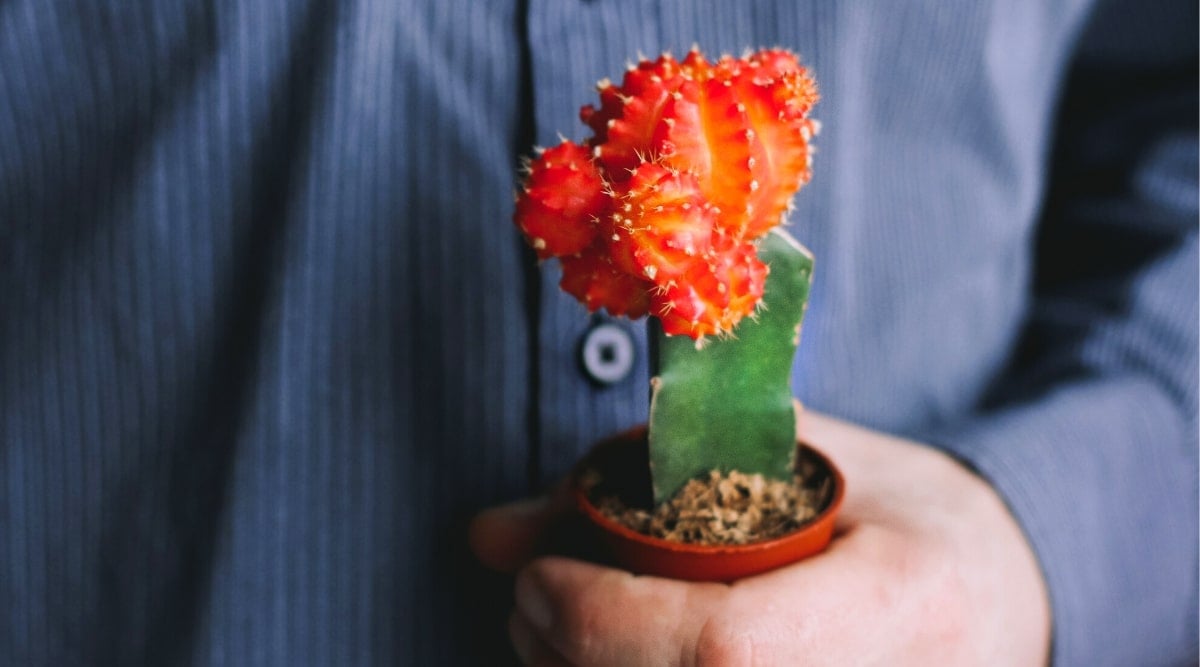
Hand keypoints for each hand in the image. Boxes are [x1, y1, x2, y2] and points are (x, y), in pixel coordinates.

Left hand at [470, 410, 1050, 665]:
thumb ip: (650, 480)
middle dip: (574, 659)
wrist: (1008, 591)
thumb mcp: (797, 459)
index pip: (727, 650)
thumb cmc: (904, 514)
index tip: (541, 576)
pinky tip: (606, 659)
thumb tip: (486, 535)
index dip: (605, 622)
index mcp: (905, 598)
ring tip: (558, 634)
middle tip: (530, 600)